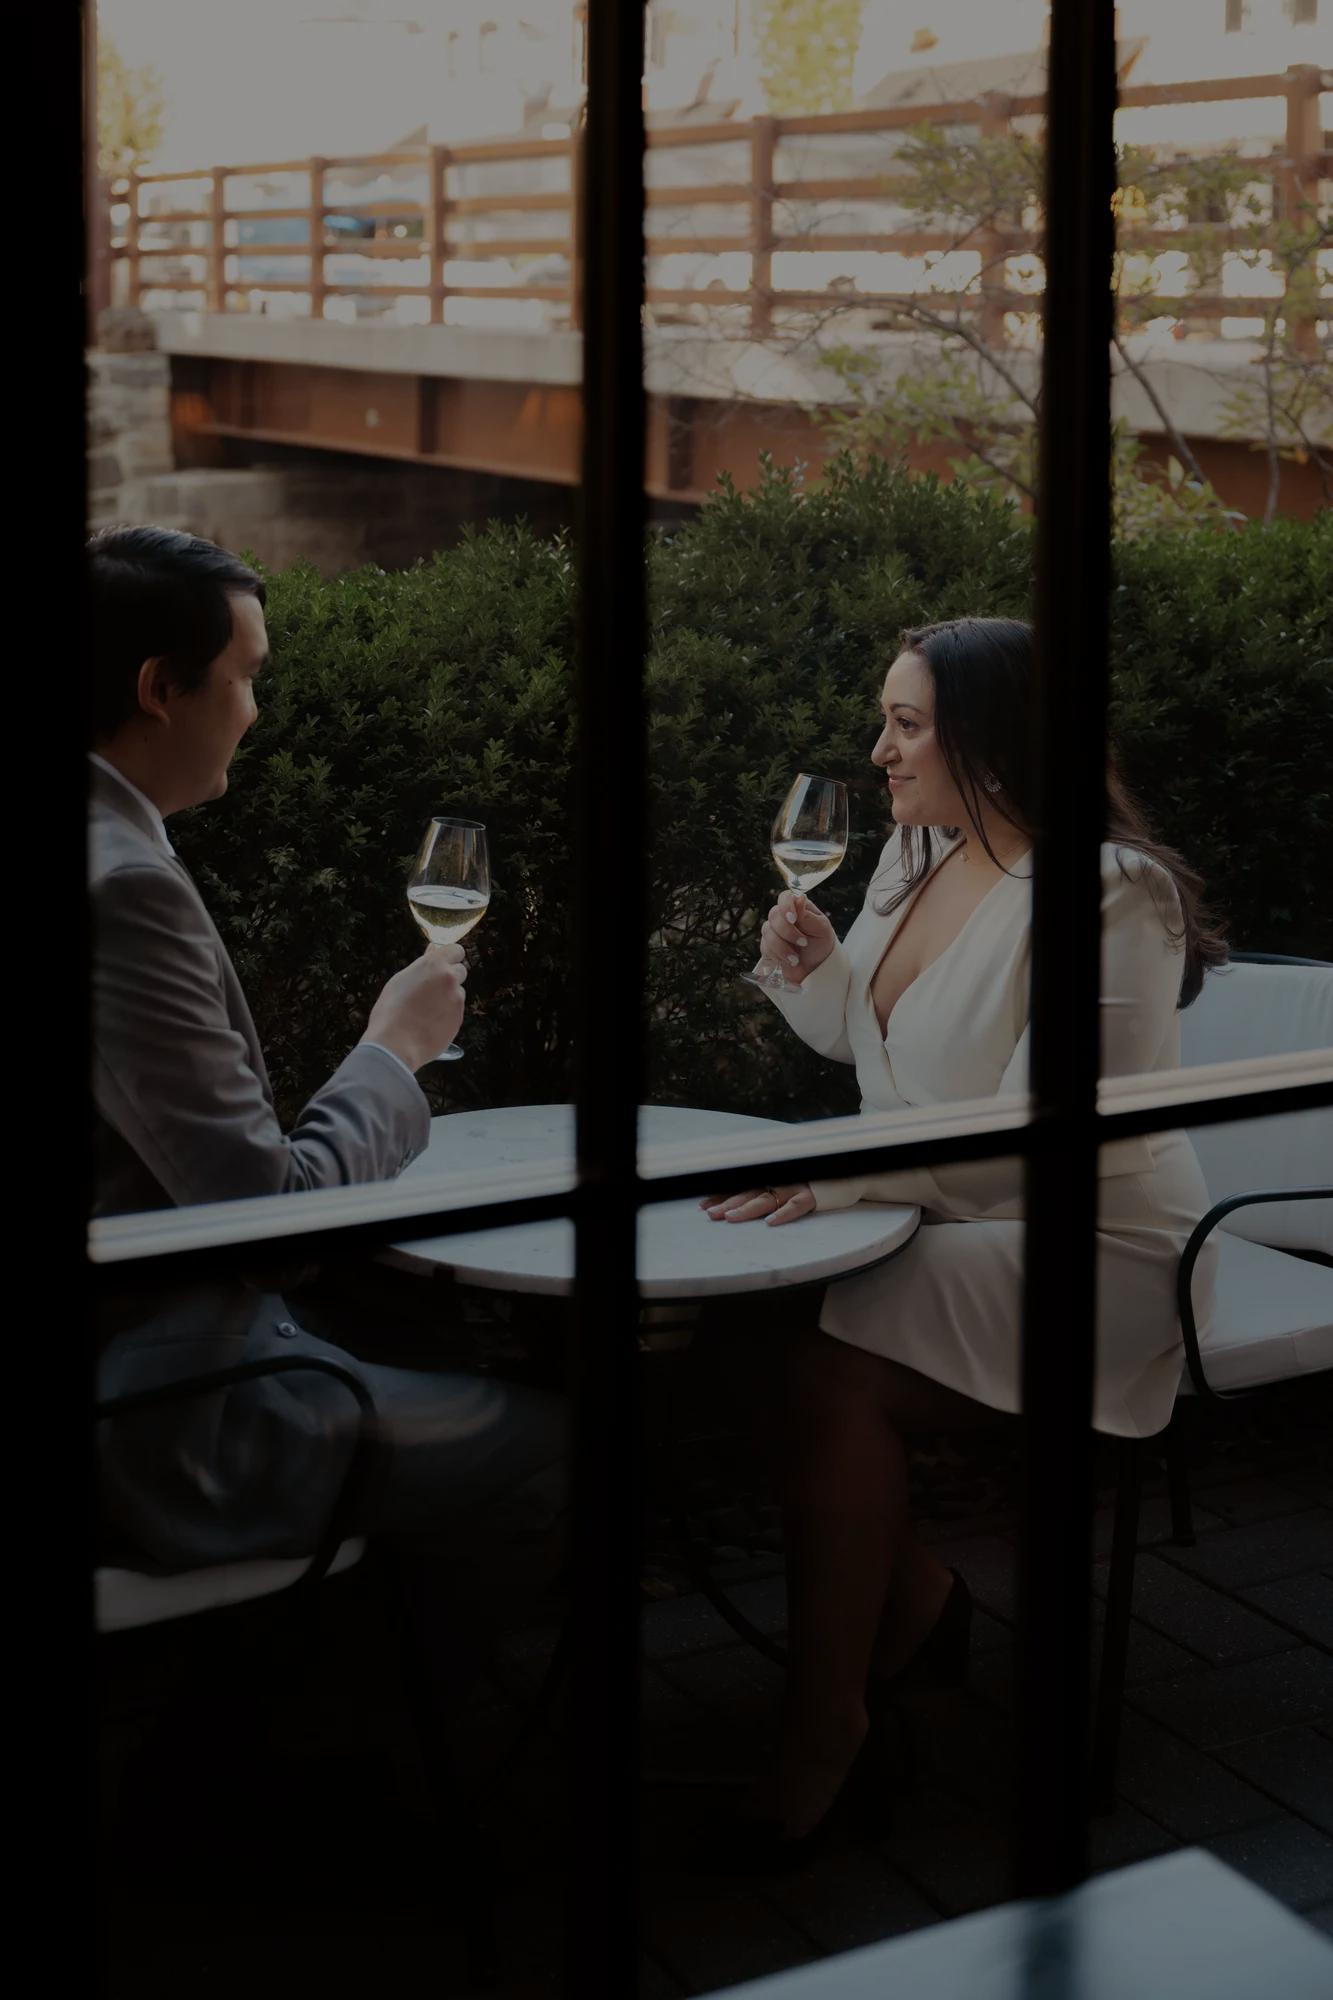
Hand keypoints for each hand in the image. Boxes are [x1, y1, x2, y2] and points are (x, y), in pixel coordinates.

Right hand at [361, 944, 467, 1071]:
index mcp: (433, 964)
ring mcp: (456, 999)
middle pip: (460, 970)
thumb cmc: (391, 1011)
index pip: (456, 950)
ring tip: (426, 1011)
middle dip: (450, 977)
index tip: (445, 963)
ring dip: (448, 997)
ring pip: (458, 992)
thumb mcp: (400, 981)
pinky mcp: (459, 1018)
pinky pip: (456, 1011)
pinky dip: (447, 1014)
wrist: (396, 1043)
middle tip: (432, 990)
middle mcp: (449, 978)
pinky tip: (430, 1023)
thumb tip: (433, 951)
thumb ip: (421, 966)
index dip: (451, 957)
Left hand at [698, 1184, 815, 1226]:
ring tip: (731, 1217)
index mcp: (771, 1178)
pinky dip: (783, 1213)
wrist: (845, 1174)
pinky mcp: (813, 1196)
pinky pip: (796, 1205)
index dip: (722, 1196)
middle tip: (710, 1214)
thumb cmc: (812, 1181)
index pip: (741, 1187)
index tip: (703, 1205)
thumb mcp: (786, 1181)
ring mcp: (795, 1187)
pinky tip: (771, 1222)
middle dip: (727, 1203)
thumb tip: (739, 1202)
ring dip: (748, 1208)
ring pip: (767, 1198)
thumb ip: (766, 1189)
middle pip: (748, 1193)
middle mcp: (779, 1181)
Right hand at [757, 892, 836, 984]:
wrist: (815, 969)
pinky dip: (778, 956)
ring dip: (783, 947)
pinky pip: (765, 947)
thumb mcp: (820, 929)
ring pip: (767, 932)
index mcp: (798, 907)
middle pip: (774, 915)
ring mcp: (773, 931)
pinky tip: (789, 961)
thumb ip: (808, 915)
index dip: (786, 907)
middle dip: (787, 932)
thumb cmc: (820, 945)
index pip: (785, 897)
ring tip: (796, 958)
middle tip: (803, 943)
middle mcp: (783, 916)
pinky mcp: (767, 945)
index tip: (793, 919)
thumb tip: (799, 897)